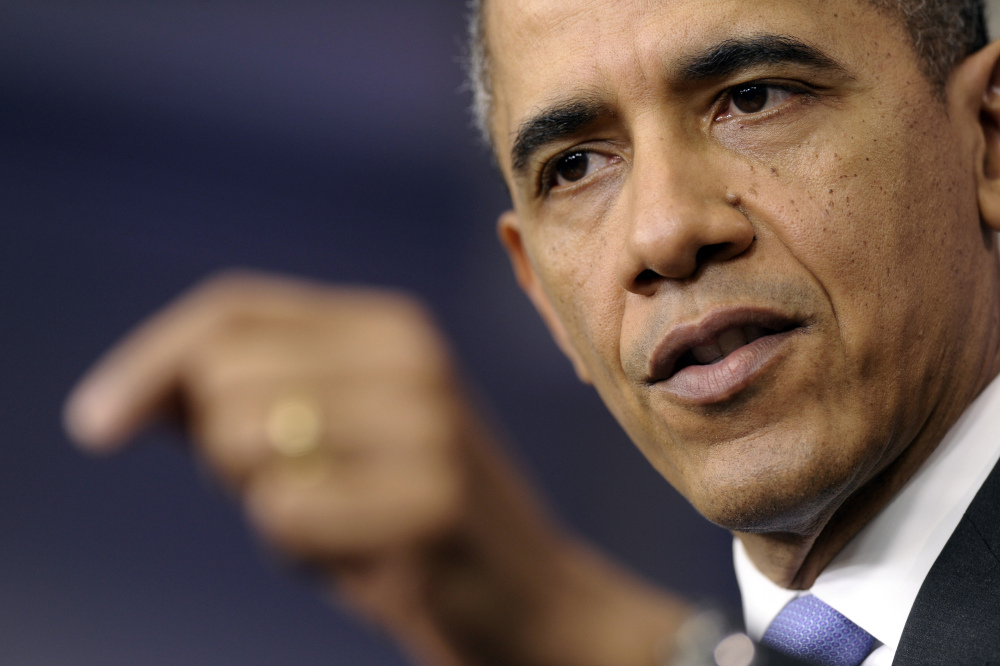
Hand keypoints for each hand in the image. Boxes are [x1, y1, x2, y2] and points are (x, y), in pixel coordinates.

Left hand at [64, 271, 688, 665]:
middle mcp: (414, 357)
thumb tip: (137, 392)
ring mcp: (428, 425)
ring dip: (262, 499)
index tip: (96, 425)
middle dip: (223, 451)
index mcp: (392, 326)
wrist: (531, 600)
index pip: (234, 309)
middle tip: (294, 488)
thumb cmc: (408, 520)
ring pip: (241, 437)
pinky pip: (282, 513)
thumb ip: (249, 399)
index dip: (150, 360)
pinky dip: (298, 548)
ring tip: (334, 517)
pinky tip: (361, 556)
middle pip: (223, 375)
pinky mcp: (432, 501)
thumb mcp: (335, 439)